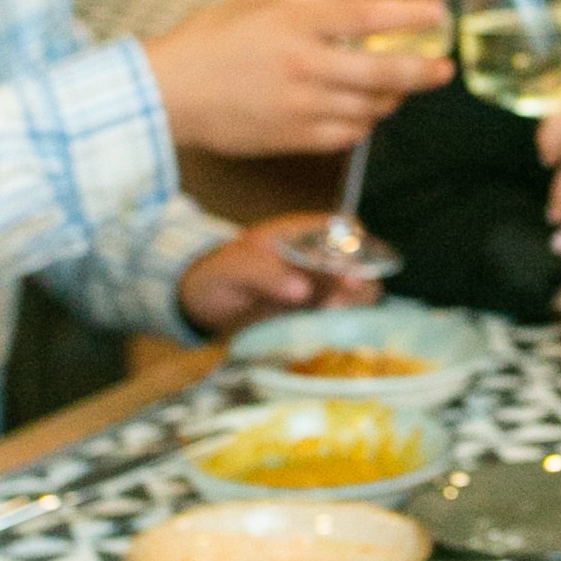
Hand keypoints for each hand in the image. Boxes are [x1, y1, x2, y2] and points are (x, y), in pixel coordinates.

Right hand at [144, 0, 451, 159]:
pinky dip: (363, 124)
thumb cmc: (206, 42)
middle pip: (383, 72)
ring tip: (398, 89)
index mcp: (295, 23)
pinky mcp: (292, 138)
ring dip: (391, 99)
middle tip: (443, 68)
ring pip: (369, 108)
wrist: (166, 95)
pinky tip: (363, 113)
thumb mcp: (254, 2)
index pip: (368, 17)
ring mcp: (301, 105)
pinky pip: (346, 135)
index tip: (437, 14)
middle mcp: (305, 64)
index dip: (409, 16)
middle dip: (422, 71)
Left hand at [177, 213, 382, 332]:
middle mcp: (315, 257)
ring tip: (332, 317)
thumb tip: (302, 289)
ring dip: (353, 304)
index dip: (356, 244)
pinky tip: (332, 332)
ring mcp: (316, 285)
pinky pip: (338, 314)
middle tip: (340, 302)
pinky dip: (342, 322)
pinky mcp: (311, 312)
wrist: (201, 304)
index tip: (353, 269)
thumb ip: (266, 274)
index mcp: (299, 233)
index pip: (344, 228)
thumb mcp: (235, 269)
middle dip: (359, 281)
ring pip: (355, 290)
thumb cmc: (218, 274)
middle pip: (358, 262)